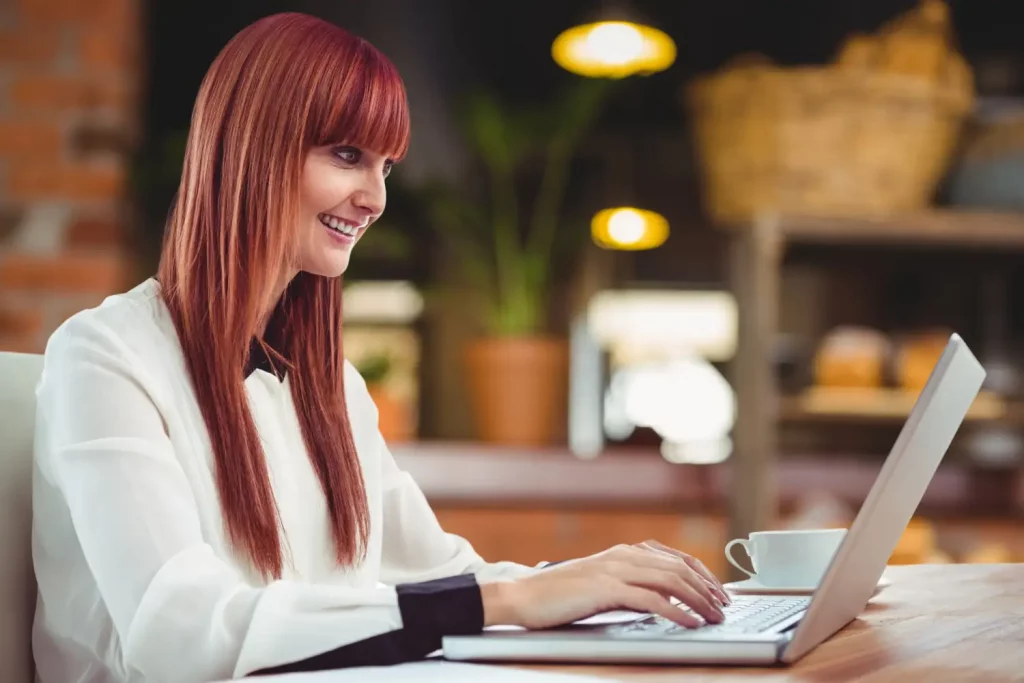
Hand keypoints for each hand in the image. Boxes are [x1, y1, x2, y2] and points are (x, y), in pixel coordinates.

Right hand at [480, 541, 729, 629]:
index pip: (676, 558)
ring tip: (714, 617)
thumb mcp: (600, 585)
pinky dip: (676, 611)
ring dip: (698, 600)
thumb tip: (663, 600)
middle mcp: (622, 555)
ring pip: (670, 580)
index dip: (703, 575)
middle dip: (708, 589)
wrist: (523, 596)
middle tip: (724, 609)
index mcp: (623, 552)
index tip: (720, 593)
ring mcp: (614, 570)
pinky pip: (651, 599)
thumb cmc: (559, 595)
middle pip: (679, 568)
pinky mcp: (605, 589)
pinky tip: (689, 623)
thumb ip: (629, 586)